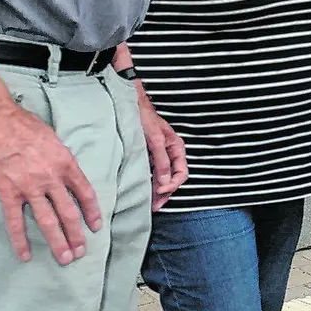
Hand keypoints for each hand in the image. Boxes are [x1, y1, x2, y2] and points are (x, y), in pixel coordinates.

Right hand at [0, 103, 103, 264]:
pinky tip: (25, 255)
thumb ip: (59, 157)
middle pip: (69, 211)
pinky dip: (20, 240)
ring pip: (48, 220)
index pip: (85, 192)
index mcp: (64, 162)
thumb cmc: (20, 123)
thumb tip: (63, 169)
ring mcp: (29, 187)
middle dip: (77, 234)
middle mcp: (51, 177)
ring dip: (58, 242)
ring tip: (64, 258)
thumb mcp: (51, 137)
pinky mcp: (7, 192)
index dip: (92, 211)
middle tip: (81, 251)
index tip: (96, 225)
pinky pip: (15, 222)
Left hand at [137, 95, 187, 210]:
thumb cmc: (144, 116)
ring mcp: (159, 155)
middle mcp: (169, 152)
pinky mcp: (148, 155)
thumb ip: (161, 161)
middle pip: (173, 178)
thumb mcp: (155, 139)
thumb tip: (165, 182)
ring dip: (158, 190)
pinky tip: (145, 190)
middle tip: (155, 205)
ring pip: (164, 178)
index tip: (160, 191)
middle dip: (166, 193)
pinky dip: (151, 183)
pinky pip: (154, 173)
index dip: (172, 185)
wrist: (130, 105)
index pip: (181, 173)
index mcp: (176, 147)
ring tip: (151, 203)